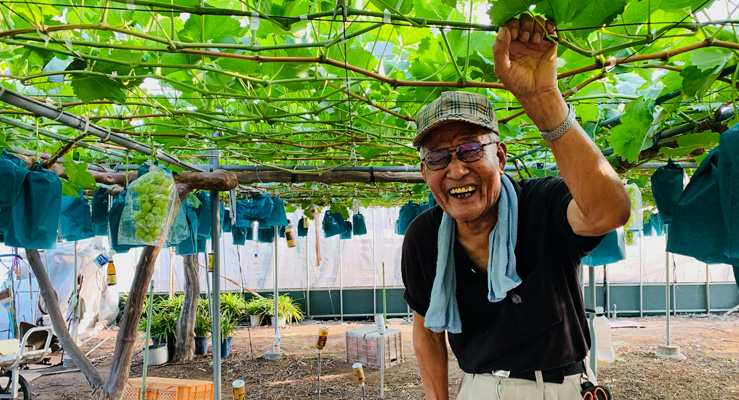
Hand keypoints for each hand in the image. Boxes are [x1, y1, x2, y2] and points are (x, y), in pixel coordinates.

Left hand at [492, 15, 566, 129]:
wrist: (537, 92)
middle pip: (522, 20)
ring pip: (536, 21)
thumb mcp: (502, 68)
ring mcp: (536, 41)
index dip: (510, 25)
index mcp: (509, 45)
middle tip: (524, 38)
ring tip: (534, 41)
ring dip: (535, 27)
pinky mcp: (549, 43)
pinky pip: (550, 26)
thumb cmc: (517, 83)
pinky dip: (548, 25)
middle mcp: (522, 40)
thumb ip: (498, 50)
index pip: (508, 25)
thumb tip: (502, 29)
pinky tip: (544, 37)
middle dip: (523, 25)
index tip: (513, 36)